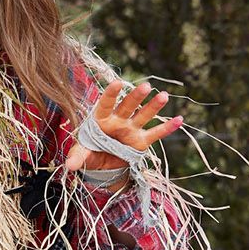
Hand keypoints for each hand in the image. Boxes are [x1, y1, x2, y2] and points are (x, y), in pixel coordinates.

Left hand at [62, 81, 183, 172]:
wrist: (102, 164)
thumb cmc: (90, 152)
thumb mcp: (82, 154)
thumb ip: (77, 157)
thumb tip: (69, 166)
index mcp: (101, 119)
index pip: (106, 104)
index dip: (111, 94)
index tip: (117, 83)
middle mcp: (118, 121)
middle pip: (128, 106)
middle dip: (136, 97)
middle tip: (146, 86)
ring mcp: (131, 129)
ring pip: (143, 115)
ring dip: (153, 106)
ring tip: (164, 96)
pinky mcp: (141, 141)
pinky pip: (155, 133)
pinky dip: (167, 128)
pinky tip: (179, 120)